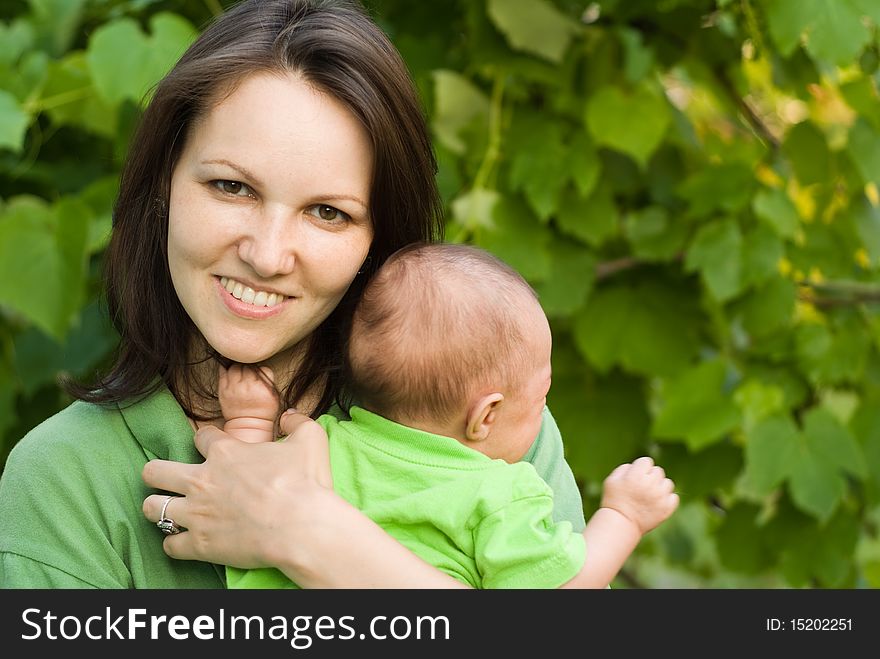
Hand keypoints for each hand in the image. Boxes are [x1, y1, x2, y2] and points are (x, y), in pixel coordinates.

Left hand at [142, 413, 331, 569]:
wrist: (301, 527)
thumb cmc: (305, 483)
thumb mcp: (311, 440)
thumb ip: (297, 423)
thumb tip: (290, 415)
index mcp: (225, 452)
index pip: (199, 437)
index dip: (206, 440)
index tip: (213, 447)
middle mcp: (201, 480)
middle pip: (155, 471)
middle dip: (157, 473)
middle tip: (170, 479)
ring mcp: (196, 514)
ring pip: (151, 508)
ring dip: (158, 508)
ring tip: (168, 510)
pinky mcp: (199, 545)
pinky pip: (169, 546)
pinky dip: (175, 544)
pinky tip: (184, 541)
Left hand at [218, 364, 278, 420]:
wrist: (248, 425)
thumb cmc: (263, 412)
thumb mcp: (274, 396)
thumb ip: (269, 380)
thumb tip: (262, 368)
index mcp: (263, 389)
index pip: (264, 369)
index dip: (261, 371)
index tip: (259, 376)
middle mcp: (248, 387)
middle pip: (248, 366)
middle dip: (248, 368)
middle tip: (248, 374)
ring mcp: (234, 388)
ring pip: (234, 367)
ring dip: (237, 368)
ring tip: (239, 374)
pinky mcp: (223, 390)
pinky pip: (223, 372)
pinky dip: (226, 370)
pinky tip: (230, 373)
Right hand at [600, 456, 678, 534]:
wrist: (621, 524)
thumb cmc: (614, 500)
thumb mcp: (611, 480)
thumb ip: (625, 467)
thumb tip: (639, 465)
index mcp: (635, 476)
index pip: (646, 461)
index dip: (640, 468)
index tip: (635, 477)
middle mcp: (650, 484)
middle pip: (658, 471)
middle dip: (650, 477)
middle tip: (641, 488)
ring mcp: (660, 497)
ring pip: (668, 483)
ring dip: (660, 487)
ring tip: (649, 496)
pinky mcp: (667, 509)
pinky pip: (674, 497)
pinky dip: (667, 499)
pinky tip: (656, 503)